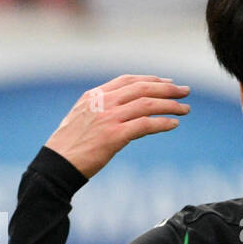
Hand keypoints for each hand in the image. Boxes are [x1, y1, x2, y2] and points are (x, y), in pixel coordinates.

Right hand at [44, 74, 190, 178]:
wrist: (57, 164)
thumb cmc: (70, 145)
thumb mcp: (84, 117)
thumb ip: (102, 108)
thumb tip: (125, 109)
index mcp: (95, 95)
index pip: (128, 80)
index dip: (151, 79)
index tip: (168, 83)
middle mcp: (103, 102)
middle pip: (142, 89)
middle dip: (167, 89)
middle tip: (185, 92)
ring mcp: (109, 118)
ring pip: (147, 105)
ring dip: (170, 106)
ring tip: (185, 109)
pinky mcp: (114, 136)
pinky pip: (145, 125)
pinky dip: (162, 123)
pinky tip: (173, 124)